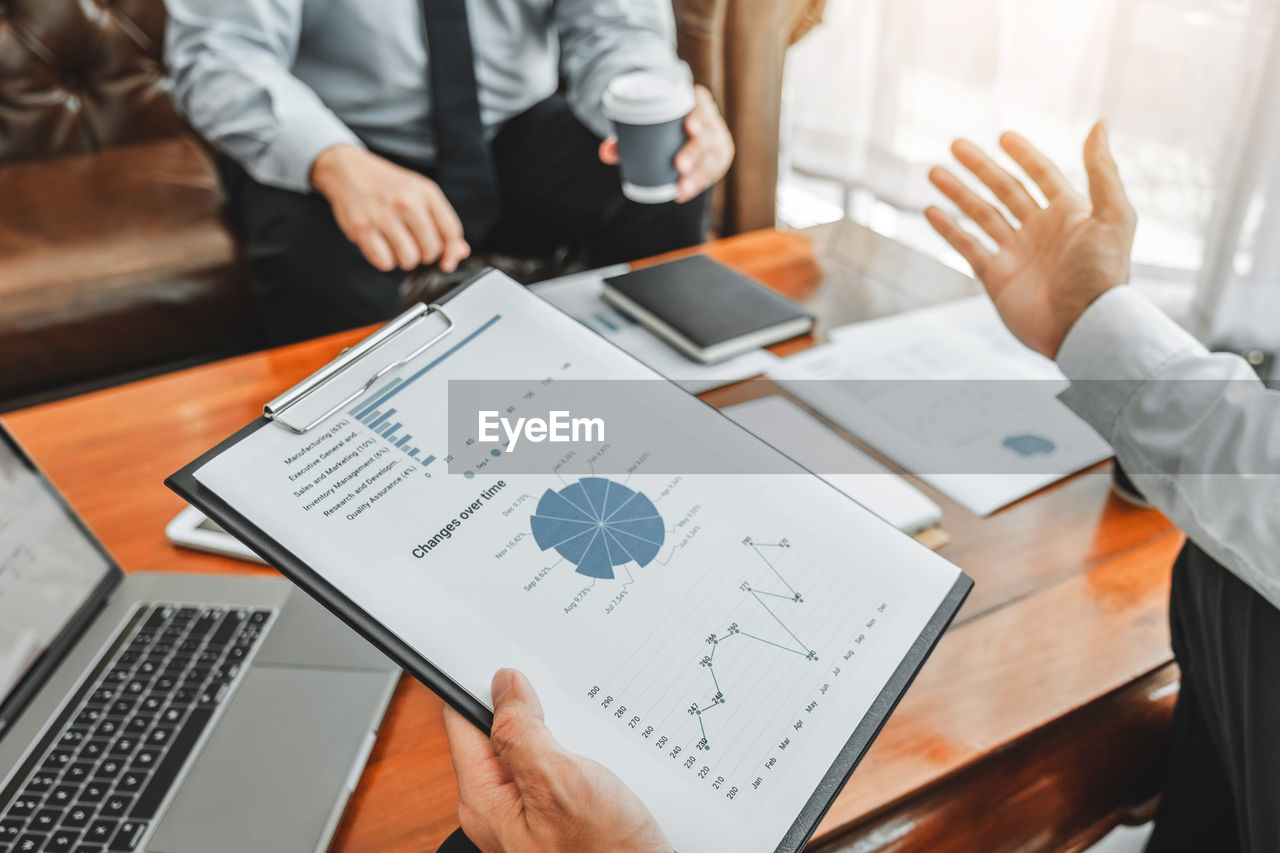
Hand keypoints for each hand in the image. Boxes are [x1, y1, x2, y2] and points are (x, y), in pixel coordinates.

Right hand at [311, 144, 469, 272]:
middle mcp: (407, 203)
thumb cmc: (386, 185)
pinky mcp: (363, 228)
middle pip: (431, 250)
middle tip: (413, 244)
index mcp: (425, 192)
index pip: (451, 231)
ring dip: (404, 259)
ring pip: (409, 260)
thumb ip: (441, 222)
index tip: (448, 262)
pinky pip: (384, 262)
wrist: (347, 170)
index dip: (452, 252)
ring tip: (396, 244)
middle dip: (424, 254)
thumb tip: (459, 251)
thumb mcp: (419, 193)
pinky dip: (384, 260)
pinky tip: (381, 246)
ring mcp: (384, 216)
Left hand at [443, 669, 671, 852]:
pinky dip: (578, 748)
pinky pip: (560, 767)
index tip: (501, 654)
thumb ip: (522, 733)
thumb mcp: (560, 783)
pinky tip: (601, 746)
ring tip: (585, 715)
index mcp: (487, 798)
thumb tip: (503, 686)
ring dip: (558, 725)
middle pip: (500, 731)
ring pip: (536, 746)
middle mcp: (503, 806)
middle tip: (556, 682)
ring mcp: (534, 812)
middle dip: (526, 702)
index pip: (462, 721)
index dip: (478, 683)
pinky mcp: (564, 816)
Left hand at [599, 83, 733, 202]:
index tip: (689, 127)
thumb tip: (606, 152)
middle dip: (695, 151)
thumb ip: (625, 137)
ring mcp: (717, 142)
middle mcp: (711, 122)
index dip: (700, 115)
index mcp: (697, 102)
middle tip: (679, 165)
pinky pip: (711, 174)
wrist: (682, 129)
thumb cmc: (660, 124)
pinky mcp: (717, 161)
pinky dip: (696, 185)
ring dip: (698, 175)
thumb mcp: (646, 124)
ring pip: (713, 159)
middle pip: (709, 136)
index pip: (702, 106)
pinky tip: (682, 194)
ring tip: (681, 187)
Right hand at [924, 121, 1136, 357]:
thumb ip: (1102, 170)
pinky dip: (948, 229)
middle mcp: (1040, 230)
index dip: (1023, 155)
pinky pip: (968, 247)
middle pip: (1005, 190)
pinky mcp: (996, 277)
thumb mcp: (1113, 214)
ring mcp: (1016, 253)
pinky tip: (930, 211)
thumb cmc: (1103, 272)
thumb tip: (1100, 124)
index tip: (1003, 136)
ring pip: (981, 214)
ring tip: (933, 172)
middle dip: (980, 167)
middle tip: (956, 145)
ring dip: (958, 192)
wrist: (1083, 326)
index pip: (1041, 175)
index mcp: (1069, 214)